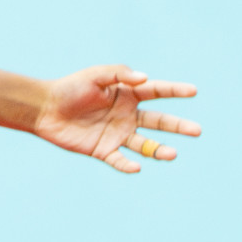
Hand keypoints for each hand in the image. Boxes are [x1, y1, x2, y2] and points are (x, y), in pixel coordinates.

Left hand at [34, 64, 199, 172]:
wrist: (45, 109)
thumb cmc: (70, 88)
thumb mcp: (95, 75)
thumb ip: (120, 74)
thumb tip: (145, 78)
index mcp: (127, 94)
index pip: (157, 91)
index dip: (175, 90)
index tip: (194, 91)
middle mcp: (127, 115)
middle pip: (158, 121)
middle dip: (178, 126)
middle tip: (197, 130)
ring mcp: (117, 134)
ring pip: (145, 145)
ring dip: (159, 150)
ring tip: (173, 154)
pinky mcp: (103, 150)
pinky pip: (120, 160)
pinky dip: (128, 165)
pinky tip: (136, 167)